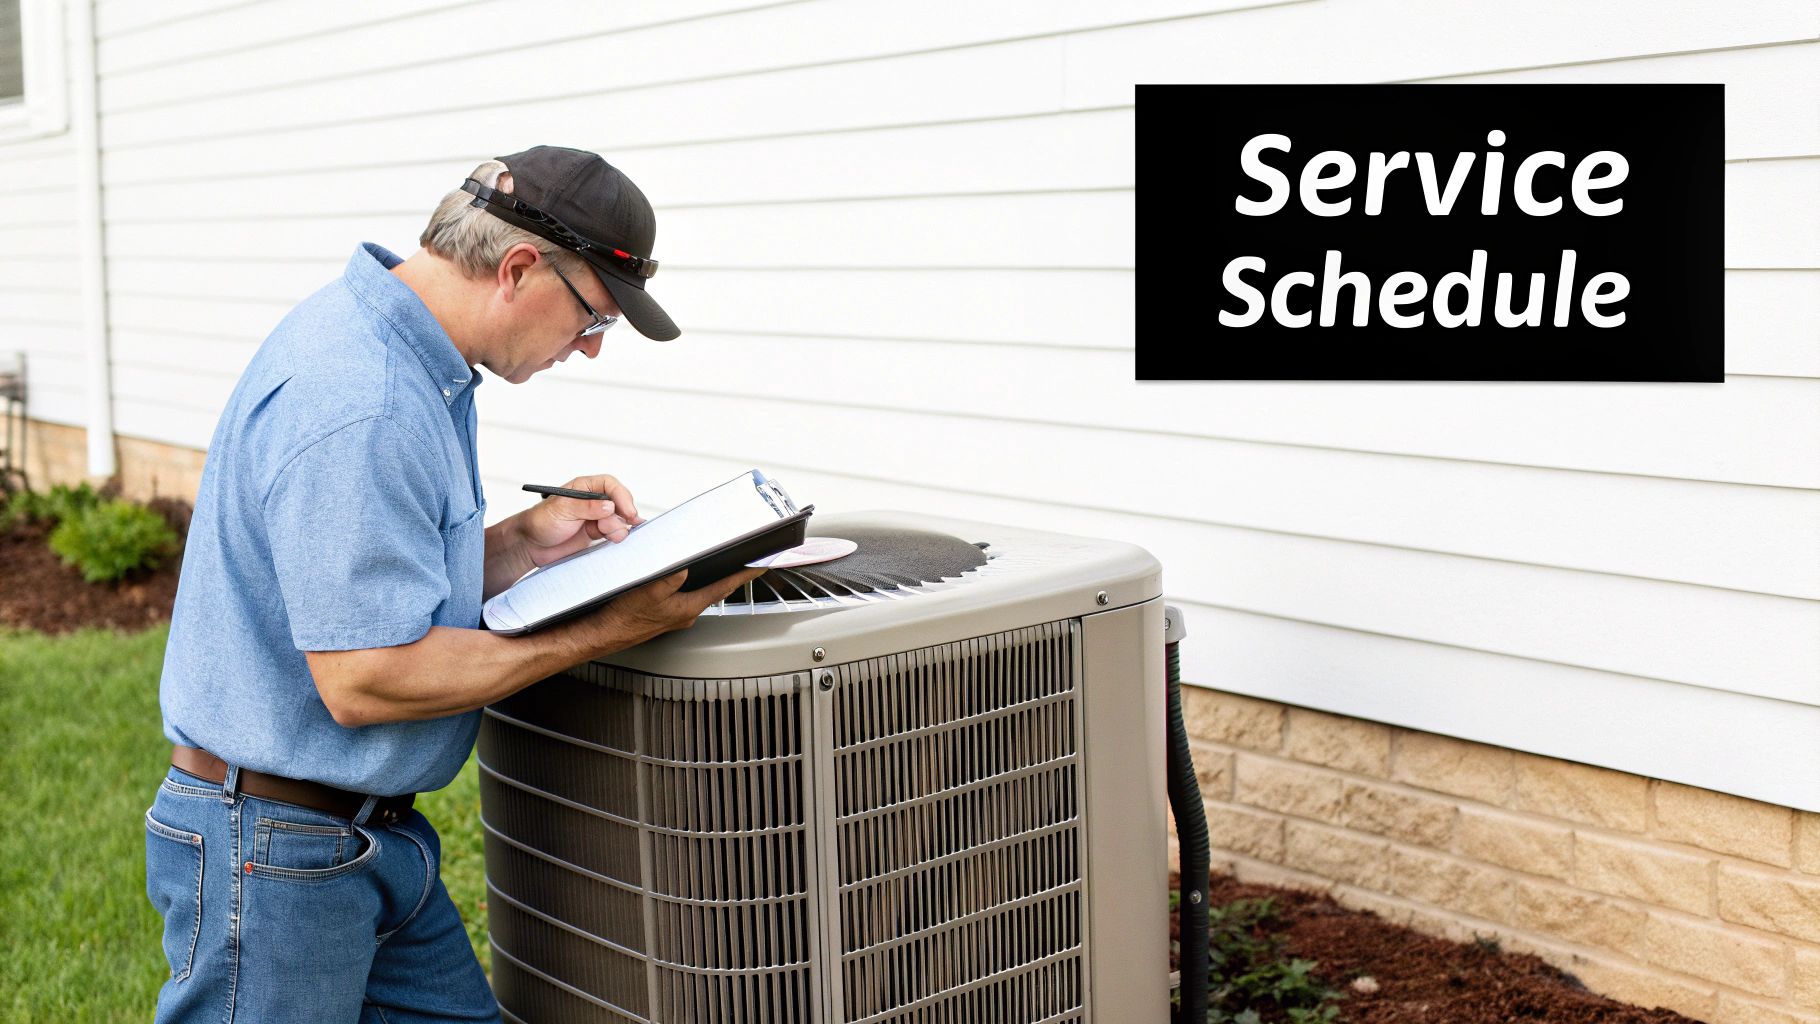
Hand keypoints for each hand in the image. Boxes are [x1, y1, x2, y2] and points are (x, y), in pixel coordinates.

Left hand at [513, 474, 644, 567]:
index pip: (610, 486)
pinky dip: (617, 535)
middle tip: (619, 527)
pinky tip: (613, 539)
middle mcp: (593, 501)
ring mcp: (596, 517)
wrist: (531, 545)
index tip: (628, 511)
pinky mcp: (597, 532)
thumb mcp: (562, 510)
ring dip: (619, 527)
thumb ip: (586, 507)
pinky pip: (614, 532)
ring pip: (619, 519)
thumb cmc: (541, 521)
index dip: (622, 496)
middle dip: (623, 514)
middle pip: (619, 502)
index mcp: (584, 488)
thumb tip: (609, 506)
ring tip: (609, 535)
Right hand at [571, 564, 768, 655]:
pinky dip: (688, 585)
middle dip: (729, 574)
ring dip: (708, 579)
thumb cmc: (622, 617)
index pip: (725, 587)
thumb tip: (687, 565)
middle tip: (743, 560)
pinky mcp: (663, 615)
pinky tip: (680, 576)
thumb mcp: (649, 589)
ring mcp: (675, 615)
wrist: (602, 633)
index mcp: (688, 608)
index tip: (761, 564)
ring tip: (717, 564)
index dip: (745, 574)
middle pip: (715, 589)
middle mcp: (685, 614)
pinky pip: (682, 595)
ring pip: (698, 592)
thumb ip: (672, 576)